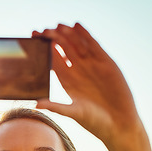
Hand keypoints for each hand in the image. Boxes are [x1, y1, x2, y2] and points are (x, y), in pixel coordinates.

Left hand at [35, 23, 146, 150]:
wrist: (119, 123)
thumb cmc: (94, 121)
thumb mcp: (72, 112)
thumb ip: (55, 106)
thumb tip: (36, 105)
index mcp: (67, 81)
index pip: (52, 61)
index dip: (44, 51)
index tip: (33, 41)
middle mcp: (78, 70)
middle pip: (63, 50)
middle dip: (53, 39)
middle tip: (43, 30)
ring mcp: (92, 65)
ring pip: (77, 44)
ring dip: (67, 34)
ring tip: (57, 25)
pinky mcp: (105, 62)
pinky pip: (93, 45)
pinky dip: (85, 35)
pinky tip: (77, 25)